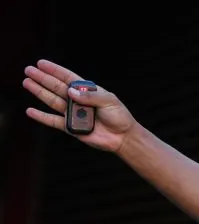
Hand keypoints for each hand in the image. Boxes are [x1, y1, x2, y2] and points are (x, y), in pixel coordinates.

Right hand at [22, 59, 136, 153]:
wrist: (123, 137)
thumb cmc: (119, 116)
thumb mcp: (109, 101)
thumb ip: (90, 96)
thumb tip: (70, 92)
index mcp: (87, 91)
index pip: (68, 77)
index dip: (54, 70)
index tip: (41, 63)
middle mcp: (77, 100)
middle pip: (56, 87)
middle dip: (42, 78)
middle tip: (28, 70)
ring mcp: (73, 113)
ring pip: (52, 101)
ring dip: (39, 92)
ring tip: (26, 82)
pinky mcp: (71, 127)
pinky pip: (53, 121)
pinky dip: (42, 117)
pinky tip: (30, 111)